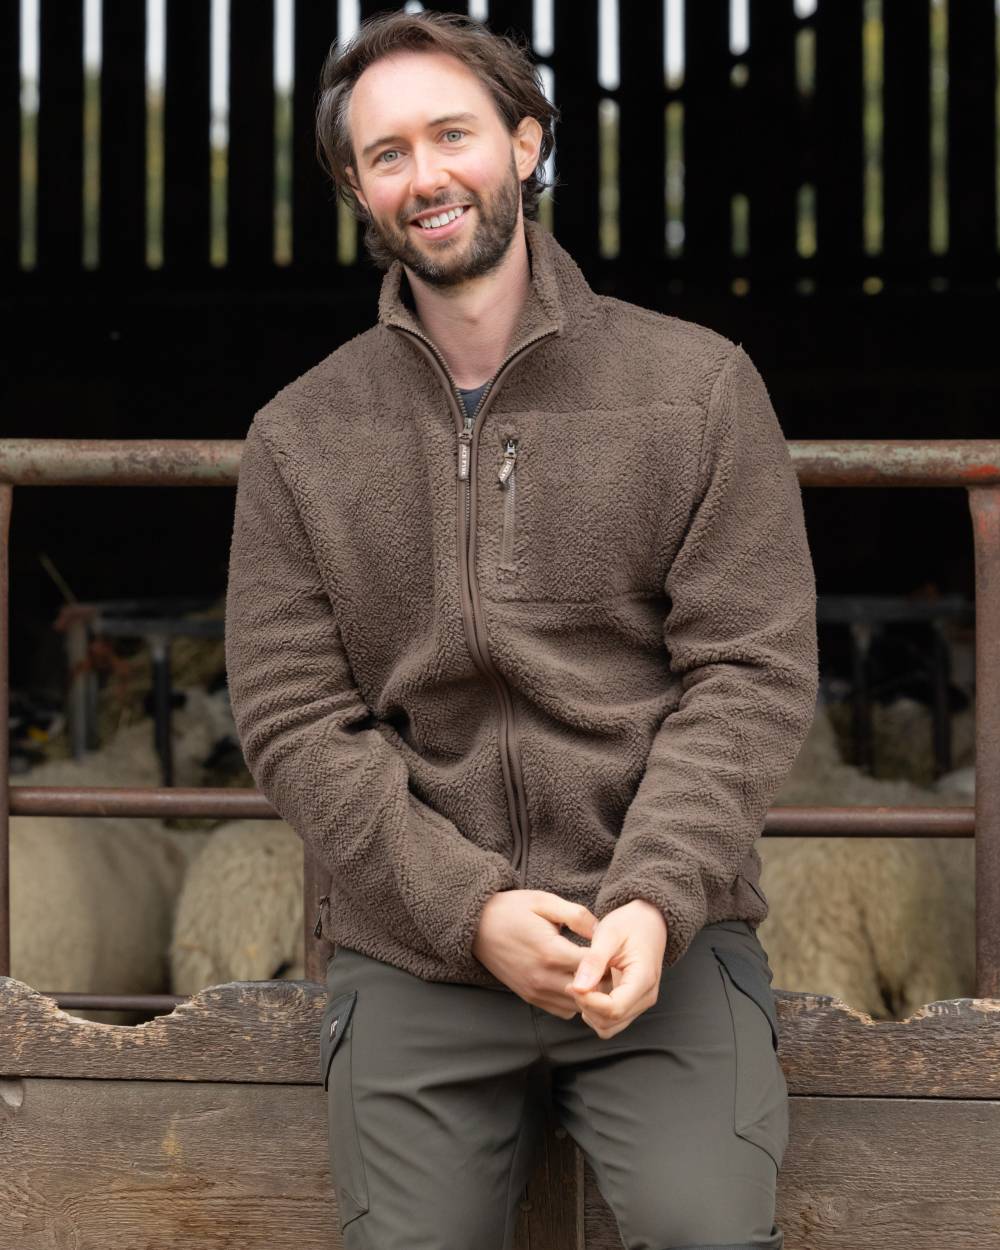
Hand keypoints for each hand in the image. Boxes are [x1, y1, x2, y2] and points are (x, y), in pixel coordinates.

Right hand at [473, 889, 612, 1017]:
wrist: (475, 926)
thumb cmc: (512, 909)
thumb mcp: (545, 901)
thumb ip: (577, 915)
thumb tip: (602, 931)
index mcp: (551, 952)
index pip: (595, 968)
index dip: (608, 959)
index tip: (611, 947)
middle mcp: (543, 978)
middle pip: (590, 992)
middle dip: (603, 978)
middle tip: (607, 962)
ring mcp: (535, 991)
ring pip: (578, 1006)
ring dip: (589, 993)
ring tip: (591, 972)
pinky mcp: (529, 998)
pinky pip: (562, 1011)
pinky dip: (573, 1001)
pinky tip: (573, 981)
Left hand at [564, 900, 667, 1038]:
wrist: (648, 921)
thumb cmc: (629, 924)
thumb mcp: (609, 934)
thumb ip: (594, 961)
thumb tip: (578, 988)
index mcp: (643, 979)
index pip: (613, 1009)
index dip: (588, 1001)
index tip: (572, 984)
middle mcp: (646, 996)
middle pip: (610, 1022)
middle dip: (586, 1006)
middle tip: (575, 982)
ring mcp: (641, 1002)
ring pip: (609, 1027)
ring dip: (590, 1011)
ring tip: (584, 984)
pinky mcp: (633, 1003)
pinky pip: (611, 1020)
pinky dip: (595, 1011)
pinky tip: (591, 988)